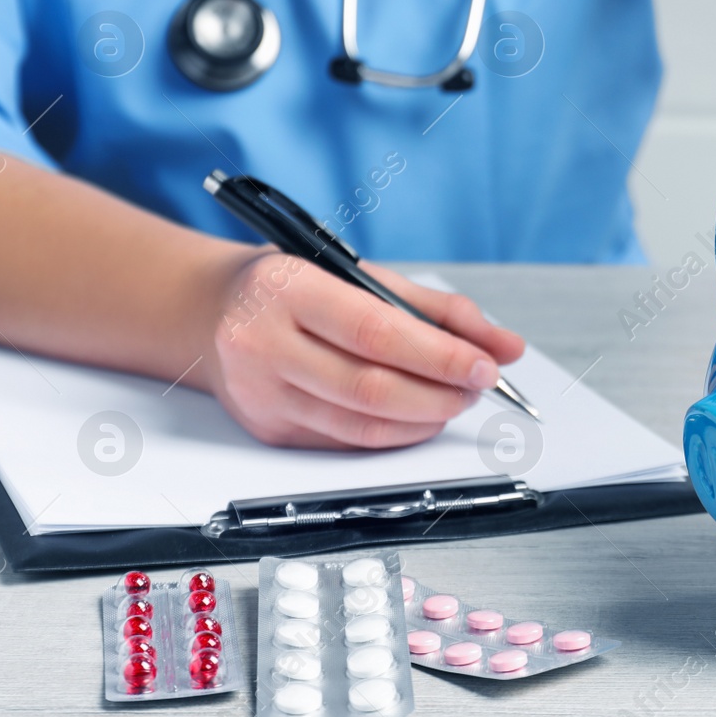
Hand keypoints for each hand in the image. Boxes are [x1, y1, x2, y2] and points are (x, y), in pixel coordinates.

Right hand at [199, 250, 524, 448]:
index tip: (486, 366)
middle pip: (370, 388)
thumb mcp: (360, 274)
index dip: (440, 356)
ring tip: (453, 400)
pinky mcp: (267, 429)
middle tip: (477, 387)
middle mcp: (263, 343)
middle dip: (440, 394)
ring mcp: (261, 392)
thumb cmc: (295, 286)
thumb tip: (505, 345)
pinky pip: (346, 441)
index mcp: (287, 289)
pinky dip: (394, 434)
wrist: (210, 311)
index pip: (376, 333)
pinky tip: (417, 416)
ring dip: (424, 420)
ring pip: (361, 426)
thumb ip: (438, 309)